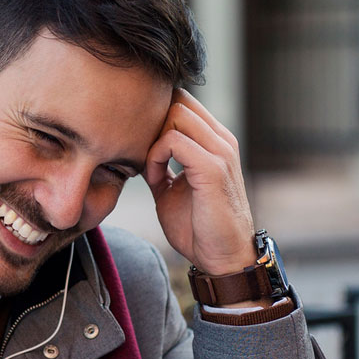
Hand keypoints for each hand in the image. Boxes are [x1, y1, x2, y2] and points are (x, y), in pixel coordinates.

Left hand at [144, 88, 256, 275]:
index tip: (143, 149)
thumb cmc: (198, 227)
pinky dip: (155, 156)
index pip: (183, 102)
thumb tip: (136, 152)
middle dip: (152, 125)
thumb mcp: (171, 188)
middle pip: (178, 100)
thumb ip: (159, 165)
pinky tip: (154, 179)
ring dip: (153, 139)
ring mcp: (220, 152)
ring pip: (177, 113)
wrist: (222, 258)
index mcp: (215, 141)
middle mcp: (221, 140)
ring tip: (150, 169)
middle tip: (143, 157)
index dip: (156, 118)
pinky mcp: (213, 168)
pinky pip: (174, 141)